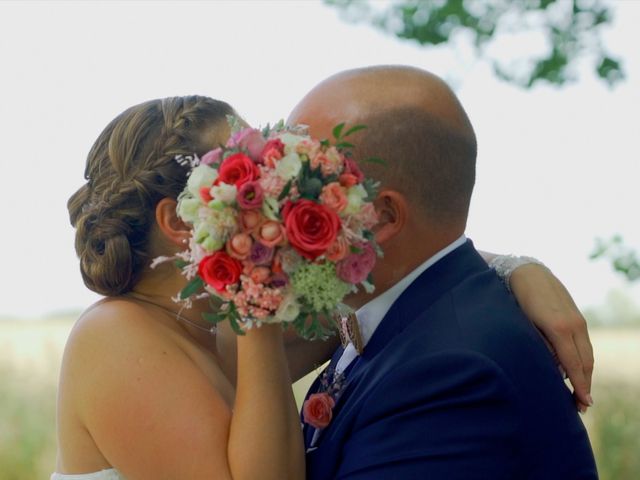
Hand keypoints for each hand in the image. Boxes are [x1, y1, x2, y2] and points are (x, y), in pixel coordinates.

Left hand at [509, 264, 593, 412]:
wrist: (528, 273)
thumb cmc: (519, 300)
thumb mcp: (523, 324)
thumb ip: (538, 345)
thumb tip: (553, 368)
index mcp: (559, 328)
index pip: (573, 363)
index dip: (579, 385)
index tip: (584, 402)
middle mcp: (573, 325)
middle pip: (585, 362)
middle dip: (585, 384)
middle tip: (582, 406)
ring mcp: (578, 320)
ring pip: (587, 354)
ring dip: (586, 374)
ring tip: (582, 393)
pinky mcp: (578, 317)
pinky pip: (584, 343)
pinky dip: (583, 360)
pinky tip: (578, 370)